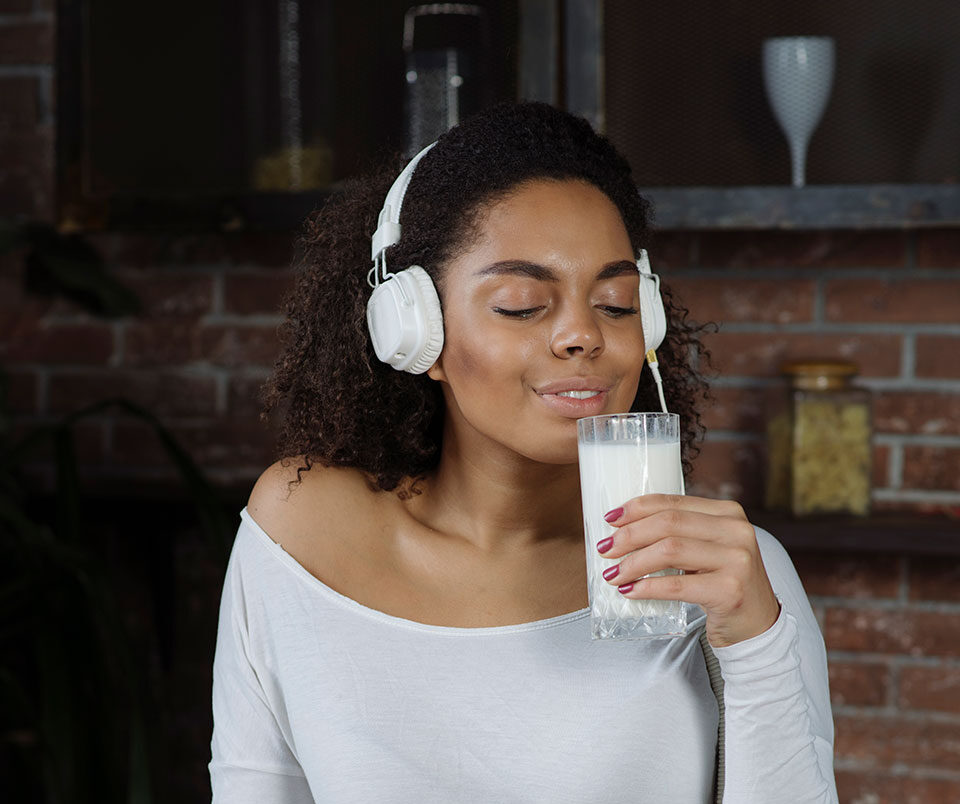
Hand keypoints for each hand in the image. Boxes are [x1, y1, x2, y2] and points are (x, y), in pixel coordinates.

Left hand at [597, 494, 780, 646]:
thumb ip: (680, 532)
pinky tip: (631, 591)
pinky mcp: (731, 591)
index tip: (610, 518)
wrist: (757, 625)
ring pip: (670, 551)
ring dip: (633, 563)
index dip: (637, 508)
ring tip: (614, 574)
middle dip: (629, 535)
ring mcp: (738, 560)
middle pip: (668, 523)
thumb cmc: (722, 582)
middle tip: (606, 549)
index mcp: (728, 513)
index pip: (673, 502)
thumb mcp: (708, 548)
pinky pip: (677, 586)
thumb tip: (622, 527)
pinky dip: (647, 588)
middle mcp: (737, 531)